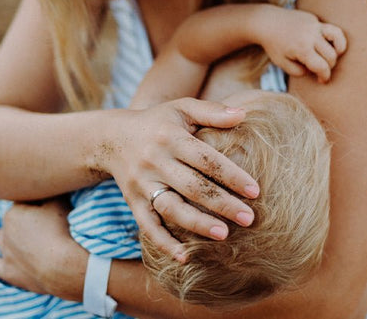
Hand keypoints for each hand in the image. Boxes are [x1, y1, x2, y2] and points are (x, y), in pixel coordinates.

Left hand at [0, 199, 84, 300]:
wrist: (63, 267)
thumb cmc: (62, 232)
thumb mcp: (60, 204)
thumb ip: (51, 193)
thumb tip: (50, 186)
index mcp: (13, 213)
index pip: (24, 202)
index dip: (38, 205)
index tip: (51, 209)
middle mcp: (4, 232)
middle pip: (13, 220)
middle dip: (25, 220)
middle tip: (46, 224)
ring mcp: (4, 253)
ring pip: (2, 240)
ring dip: (12, 237)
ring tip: (29, 239)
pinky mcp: (8, 272)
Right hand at [101, 97, 257, 258]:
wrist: (111, 138)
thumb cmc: (159, 122)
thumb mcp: (182, 108)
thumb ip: (212, 111)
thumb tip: (243, 114)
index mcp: (171, 137)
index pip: (206, 159)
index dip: (231, 175)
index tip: (255, 191)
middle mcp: (155, 161)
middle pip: (192, 187)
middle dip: (222, 204)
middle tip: (249, 218)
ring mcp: (142, 184)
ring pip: (171, 208)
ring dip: (196, 224)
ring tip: (223, 235)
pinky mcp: (133, 202)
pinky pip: (147, 225)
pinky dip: (164, 243)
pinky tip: (184, 257)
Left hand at [255, 7, 346, 82]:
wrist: (267, 22)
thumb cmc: (274, 45)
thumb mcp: (282, 63)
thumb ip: (298, 72)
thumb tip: (314, 70)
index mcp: (302, 49)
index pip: (322, 67)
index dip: (325, 77)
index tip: (322, 80)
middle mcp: (311, 36)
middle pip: (331, 56)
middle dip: (329, 66)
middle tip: (321, 69)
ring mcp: (314, 25)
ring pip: (338, 38)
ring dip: (339, 50)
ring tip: (334, 55)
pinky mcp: (315, 20)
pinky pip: (331, 30)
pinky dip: (335, 38)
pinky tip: (331, 45)